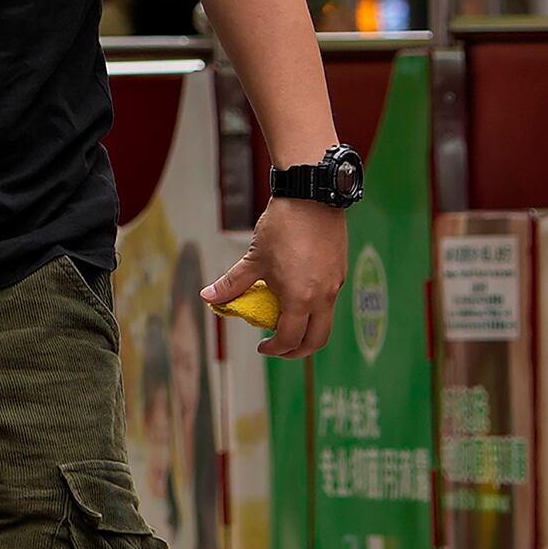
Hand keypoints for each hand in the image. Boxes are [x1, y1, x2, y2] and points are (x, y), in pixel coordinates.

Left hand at [210, 196, 348, 357]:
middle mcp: (323, 297)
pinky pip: (329, 301)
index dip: (274, 349)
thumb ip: (232, 284)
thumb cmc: (282, 227)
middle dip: (296, 351)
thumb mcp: (253, 259)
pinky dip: (314, 309)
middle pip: (316, 341)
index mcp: (301, 299)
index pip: (289, 338)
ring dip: (306, 330)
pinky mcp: (339, 273)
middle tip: (278, 348)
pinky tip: (296, 296)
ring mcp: (335, 285)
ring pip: (325, 321)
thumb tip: (208, 297)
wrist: (311, 197)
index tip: (262, 347)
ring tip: (285, 323)